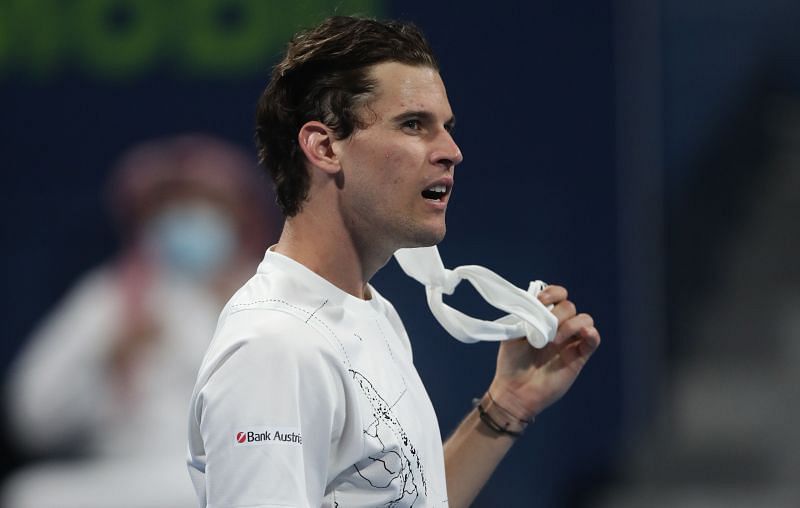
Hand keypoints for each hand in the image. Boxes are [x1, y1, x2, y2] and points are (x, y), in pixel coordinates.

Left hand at [487, 285, 600, 420]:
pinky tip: (584, 334)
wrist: (514, 390)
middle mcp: (559, 327)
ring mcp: (570, 341)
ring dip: (571, 324)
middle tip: (544, 332)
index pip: (557, 295)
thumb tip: (541, 305)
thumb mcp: (513, 334)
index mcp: (543, 318)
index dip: (552, 293)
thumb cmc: (511, 363)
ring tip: (555, 341)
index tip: (541, 301)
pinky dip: (592, 334)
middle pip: (569, 306)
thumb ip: (527, 316)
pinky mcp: (579, 357)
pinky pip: (593, 340)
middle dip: (557, 314)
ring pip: (585, 319)